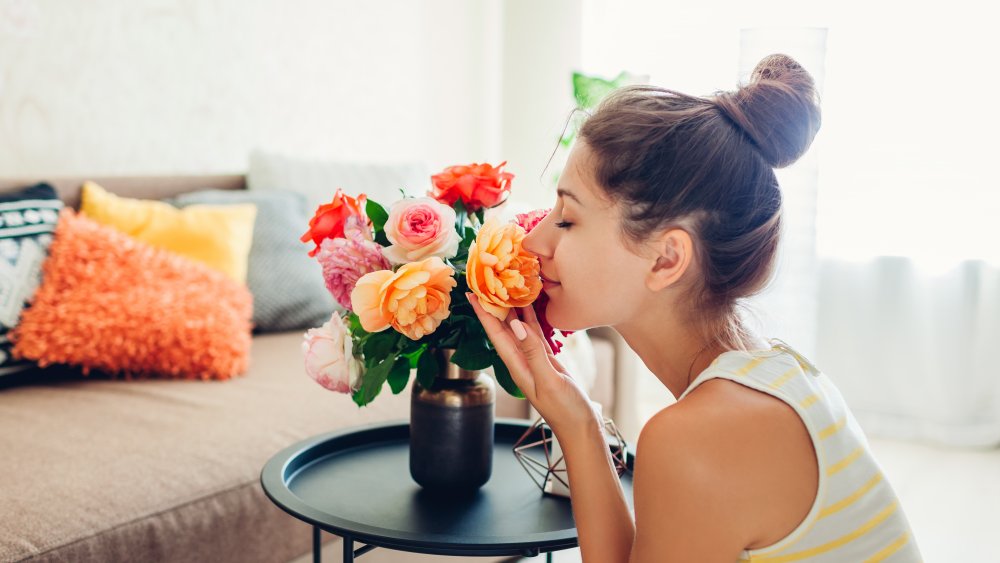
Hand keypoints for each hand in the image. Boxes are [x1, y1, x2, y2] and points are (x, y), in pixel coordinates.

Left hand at [465, 292, 600, 438]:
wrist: (581, 427)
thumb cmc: (565, 410)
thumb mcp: (549, 380)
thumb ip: (533, 353)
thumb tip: (515, 325)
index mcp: (517, 366)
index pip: (495, 334)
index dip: (483, 314)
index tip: (472, 293)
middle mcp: (521, 361)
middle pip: (503, 328)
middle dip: (493, 306)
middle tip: (486, 280)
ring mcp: (533, 360)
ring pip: (518, 328)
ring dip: (512, 308)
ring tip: (506, 286)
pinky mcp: (546, 360)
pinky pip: (534, 334)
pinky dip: (531, 318)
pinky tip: (530, 306)